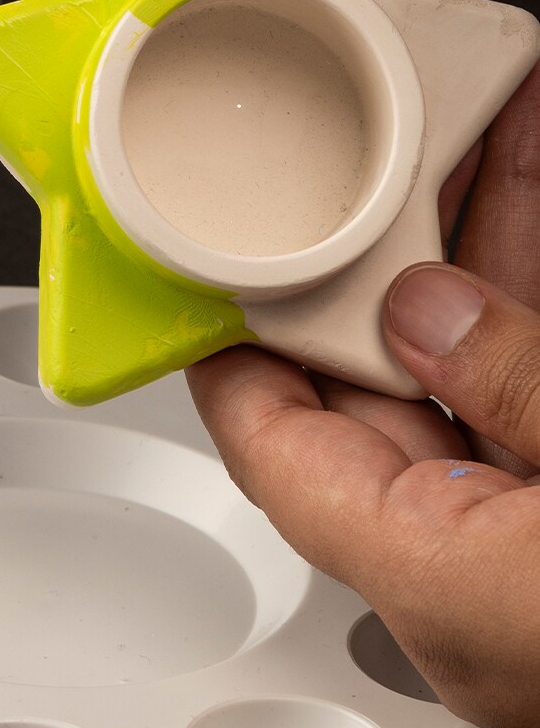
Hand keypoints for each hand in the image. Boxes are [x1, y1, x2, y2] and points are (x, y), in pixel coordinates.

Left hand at [187, 61, 539, 727]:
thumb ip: (513, 385)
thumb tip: (429, 314)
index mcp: (441, 580)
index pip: (277, 450)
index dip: (236, 348)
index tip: (220, 261)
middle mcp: (476, 576)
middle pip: (381, 391)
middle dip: (388, 263)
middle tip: (385, 164)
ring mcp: (533, 547)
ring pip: (472, 378)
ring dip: (482, 259)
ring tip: (485, 147)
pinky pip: (534, 399)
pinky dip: (536, 312)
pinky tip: (536, 213)